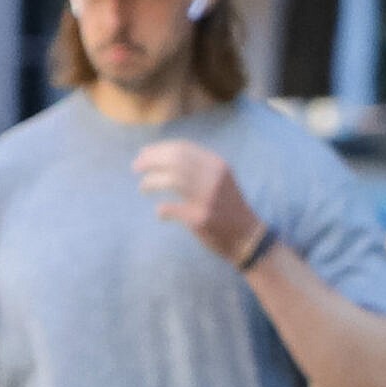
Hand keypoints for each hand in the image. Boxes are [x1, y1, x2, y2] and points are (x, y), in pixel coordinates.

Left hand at [132, 142, 262, 265]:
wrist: (249, 238)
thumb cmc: (228, 207)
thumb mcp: (219, 179)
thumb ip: (198, 166)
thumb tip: (161, 155)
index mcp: (217, 165)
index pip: (181, 148)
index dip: (157, 149)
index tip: (143, 155)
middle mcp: (213, 178)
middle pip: (173, 160)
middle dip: (149, 161)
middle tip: (136, 168)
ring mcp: (207, 198)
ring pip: (170, 180)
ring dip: (151, 182)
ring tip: (143, 187)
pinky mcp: (201, 218)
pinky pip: (171, 209)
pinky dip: (162, 210)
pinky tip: (160, 212)